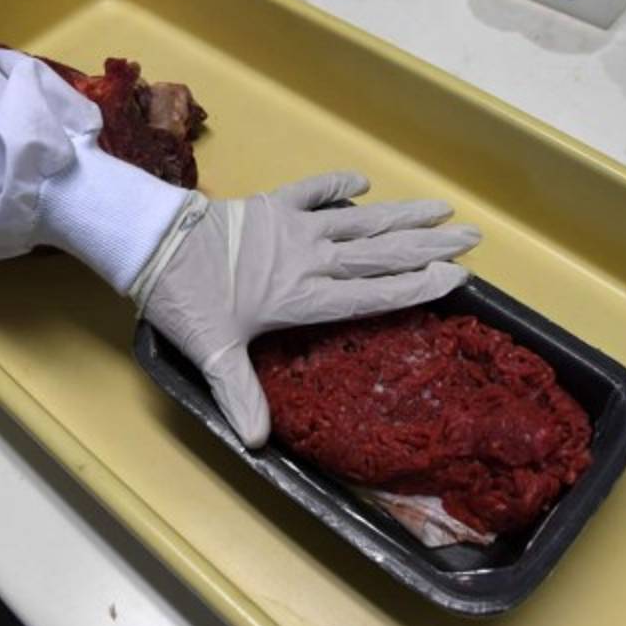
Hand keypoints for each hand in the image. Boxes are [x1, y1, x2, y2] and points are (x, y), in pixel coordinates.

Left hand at [131, 172, 480, 447]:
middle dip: (428, 245)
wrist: (154, 245)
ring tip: (443, 208)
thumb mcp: (213, 353)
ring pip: (360, 220)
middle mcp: (310, 259)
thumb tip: (258, 443)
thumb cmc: (186, 300)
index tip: (456, 277)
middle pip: (380, 253)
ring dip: (402, 214)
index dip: (417, 286)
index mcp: (303, 296)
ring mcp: (294, 227)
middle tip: (471, 237)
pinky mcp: (272, 204)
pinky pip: (313, 190)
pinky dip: (338, 184)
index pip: (374, 294)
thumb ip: (240, 393)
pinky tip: (364, 182)